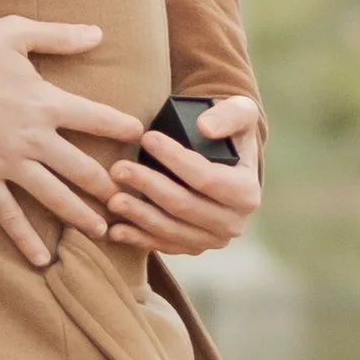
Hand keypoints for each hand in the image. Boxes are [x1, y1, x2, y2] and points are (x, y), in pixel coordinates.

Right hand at [0, 15, 144, 268]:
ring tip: (103, 231)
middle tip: (131, 201)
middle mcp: (34, 138)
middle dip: (109, 186)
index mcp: (46, 102)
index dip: (121, 126)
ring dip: (80, 216)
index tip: (141, 135)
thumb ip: (59, 36)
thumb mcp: (16, 32)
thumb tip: (97, 33)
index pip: (96, 118)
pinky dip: (26, 238)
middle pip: (82, 168)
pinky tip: (42, 258)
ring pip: (54, 197)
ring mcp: (8, 162)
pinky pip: (8, 214)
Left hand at [103, 94, 261, 255]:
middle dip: (149, 187)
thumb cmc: (230, 130)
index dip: (175, 159)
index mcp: (247, 193)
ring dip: (139, 215)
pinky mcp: (193, 247)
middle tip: (118, 168)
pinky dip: (138, 239)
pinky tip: (115, 230)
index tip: (147, 138)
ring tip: (112, 198)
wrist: (226, 159)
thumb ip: (229, 115)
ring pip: (170, 230)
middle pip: (184, 207)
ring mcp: (213, 240)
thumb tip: (204, 128)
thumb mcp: (240, 112)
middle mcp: (234, 223)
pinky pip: (163, 246)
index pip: (207, 178)